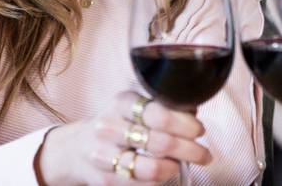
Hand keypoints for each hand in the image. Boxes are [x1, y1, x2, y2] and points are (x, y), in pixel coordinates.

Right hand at [37, 91, 211, 184]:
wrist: (77, 149)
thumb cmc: (117, 124)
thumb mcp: (134, 106)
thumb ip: (162, 107)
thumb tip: (193, 112)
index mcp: (121, 103)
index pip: (159, 114)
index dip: (185, 124)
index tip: (199, 130)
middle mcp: (109, 128)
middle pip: (160, 142)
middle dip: (190, 150)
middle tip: (205, 153)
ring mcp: (104, 156)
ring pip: (151, 169)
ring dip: (175, 167)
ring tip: (183, 164)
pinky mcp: (106, 180)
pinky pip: (144, 185)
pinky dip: (161, 180)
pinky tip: (166, 172)